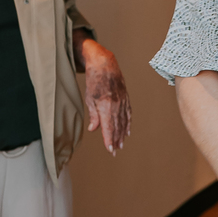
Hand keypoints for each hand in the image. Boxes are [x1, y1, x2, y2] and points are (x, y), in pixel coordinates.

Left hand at [77, 37, 130, 154]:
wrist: (105, 64)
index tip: (110, 149)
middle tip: (114, 151)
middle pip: (117, 127)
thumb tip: (94, 129)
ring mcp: (123, 102)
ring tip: (120, 144)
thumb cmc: (94, 80)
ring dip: (122, 134)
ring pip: (123, 122)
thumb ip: (93, 115)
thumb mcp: (89, 98)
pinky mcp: (126, 99)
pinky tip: (127, 131)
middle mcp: (116, 105)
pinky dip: (128, 124)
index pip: (108, 127)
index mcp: (106, 106)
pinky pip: (128, 114)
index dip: (109, 139)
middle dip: (115, 140)